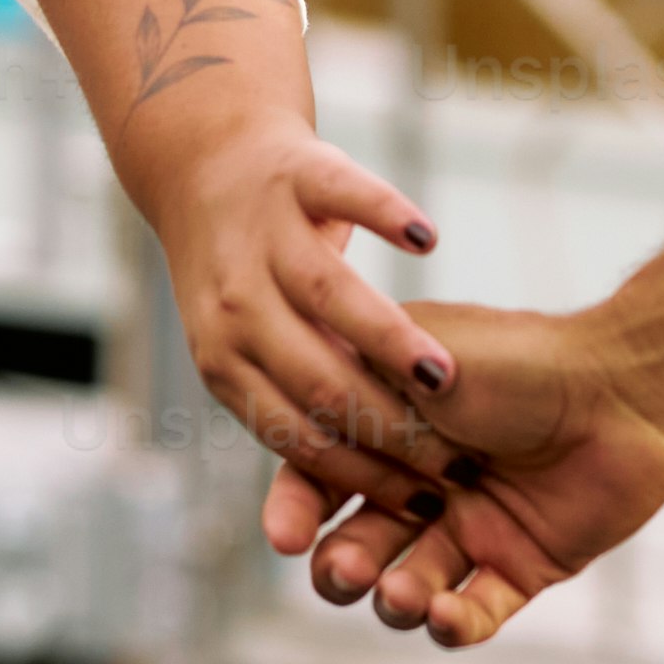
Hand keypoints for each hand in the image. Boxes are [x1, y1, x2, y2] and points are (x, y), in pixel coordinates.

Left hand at [152, 114, 452, 492]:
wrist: (207, 160)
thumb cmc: (253, 278)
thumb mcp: (249, 349)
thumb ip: (295, 402)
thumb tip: (369, 496)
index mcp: (225, 361)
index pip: (296, 434)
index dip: (361, 473)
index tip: (423, 504)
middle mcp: (236, 301)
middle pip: (318, 378)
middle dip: (390, 427)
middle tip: (455, 458)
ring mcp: (265, 234)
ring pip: (329, 295)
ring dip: (389, 340)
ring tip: (444, 378)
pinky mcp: (297, 169)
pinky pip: (345, 194)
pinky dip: (386, 215)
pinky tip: (425, 241)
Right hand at [256, 299, 663, 648]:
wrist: (623, 385)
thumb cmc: (522, 361)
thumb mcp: (420, 365)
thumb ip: (357, 403)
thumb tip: (291, 434)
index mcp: (393, 430)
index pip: (323, 479)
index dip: (298, 511)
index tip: (285, 536)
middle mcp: (425, 483)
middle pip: (357, 546)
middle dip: (341, 567)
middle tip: (346, 571)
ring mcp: (473, 529)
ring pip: (408, 587)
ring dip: (393, 599)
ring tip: (402, 593)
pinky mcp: (522, 566)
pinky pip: (475, 612)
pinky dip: (452, 623)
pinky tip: (443, 615)